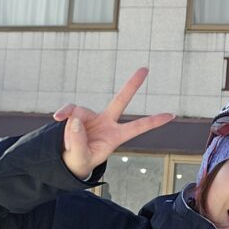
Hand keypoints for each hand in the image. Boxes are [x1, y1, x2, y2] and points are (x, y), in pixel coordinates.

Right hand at [52, 67, 173, 179]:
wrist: (66, 160)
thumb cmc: (80, 161)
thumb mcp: (81, 158)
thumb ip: (78, 142)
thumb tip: (76, 120)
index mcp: (116, 136)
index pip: (138, 127)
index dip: (154, 121)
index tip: (172, 115)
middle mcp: (107, 122)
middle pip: (121, 99)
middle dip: (132, 84)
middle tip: (146, 68)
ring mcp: (92, 116)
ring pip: (81, 114)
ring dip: (72, 130)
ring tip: (68, 145)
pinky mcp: (77, 113)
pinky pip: (70, 110)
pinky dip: (63, 113)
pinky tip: (57, 118)